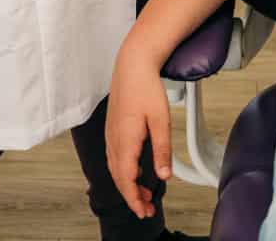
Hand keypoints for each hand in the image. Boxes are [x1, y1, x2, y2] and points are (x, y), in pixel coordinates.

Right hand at [105, 46, 170, 220]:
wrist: (132, 65)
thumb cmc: (146, 88)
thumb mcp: (161, 120)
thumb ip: (162, 150)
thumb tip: (164, 176)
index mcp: (125, 140)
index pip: (127, 179)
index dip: (134, 198)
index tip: (144, 211)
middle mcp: (114, 140)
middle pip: (119, 177)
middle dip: (132, 196)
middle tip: (147, 209)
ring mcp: (110, 134)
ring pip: (115, 168)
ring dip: (128, 184)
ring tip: (144, 193)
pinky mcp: (112, 129)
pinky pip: (114, 157)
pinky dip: (123, 171)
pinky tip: (133, 171)